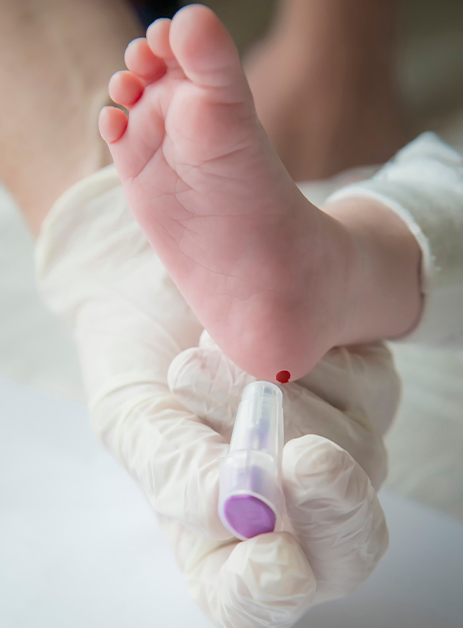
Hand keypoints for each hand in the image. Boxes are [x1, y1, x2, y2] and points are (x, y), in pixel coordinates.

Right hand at [37, 168, 398, 625]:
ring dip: (282, 401)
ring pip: (356, 454)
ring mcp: (334, 442)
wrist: (158, 280)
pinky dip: (312, 359)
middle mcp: (289, 498)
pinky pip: (364, 386)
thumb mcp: (131, 416)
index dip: (269, 594)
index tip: (277, 561)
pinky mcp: (364, 385)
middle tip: (303, 460)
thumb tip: (231, 510)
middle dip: (331, 509)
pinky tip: (259, 334)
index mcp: (222, 531)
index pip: (255, 598)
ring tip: (211, 351)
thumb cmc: (137, 356)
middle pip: (343, 544)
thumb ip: (172, 469)